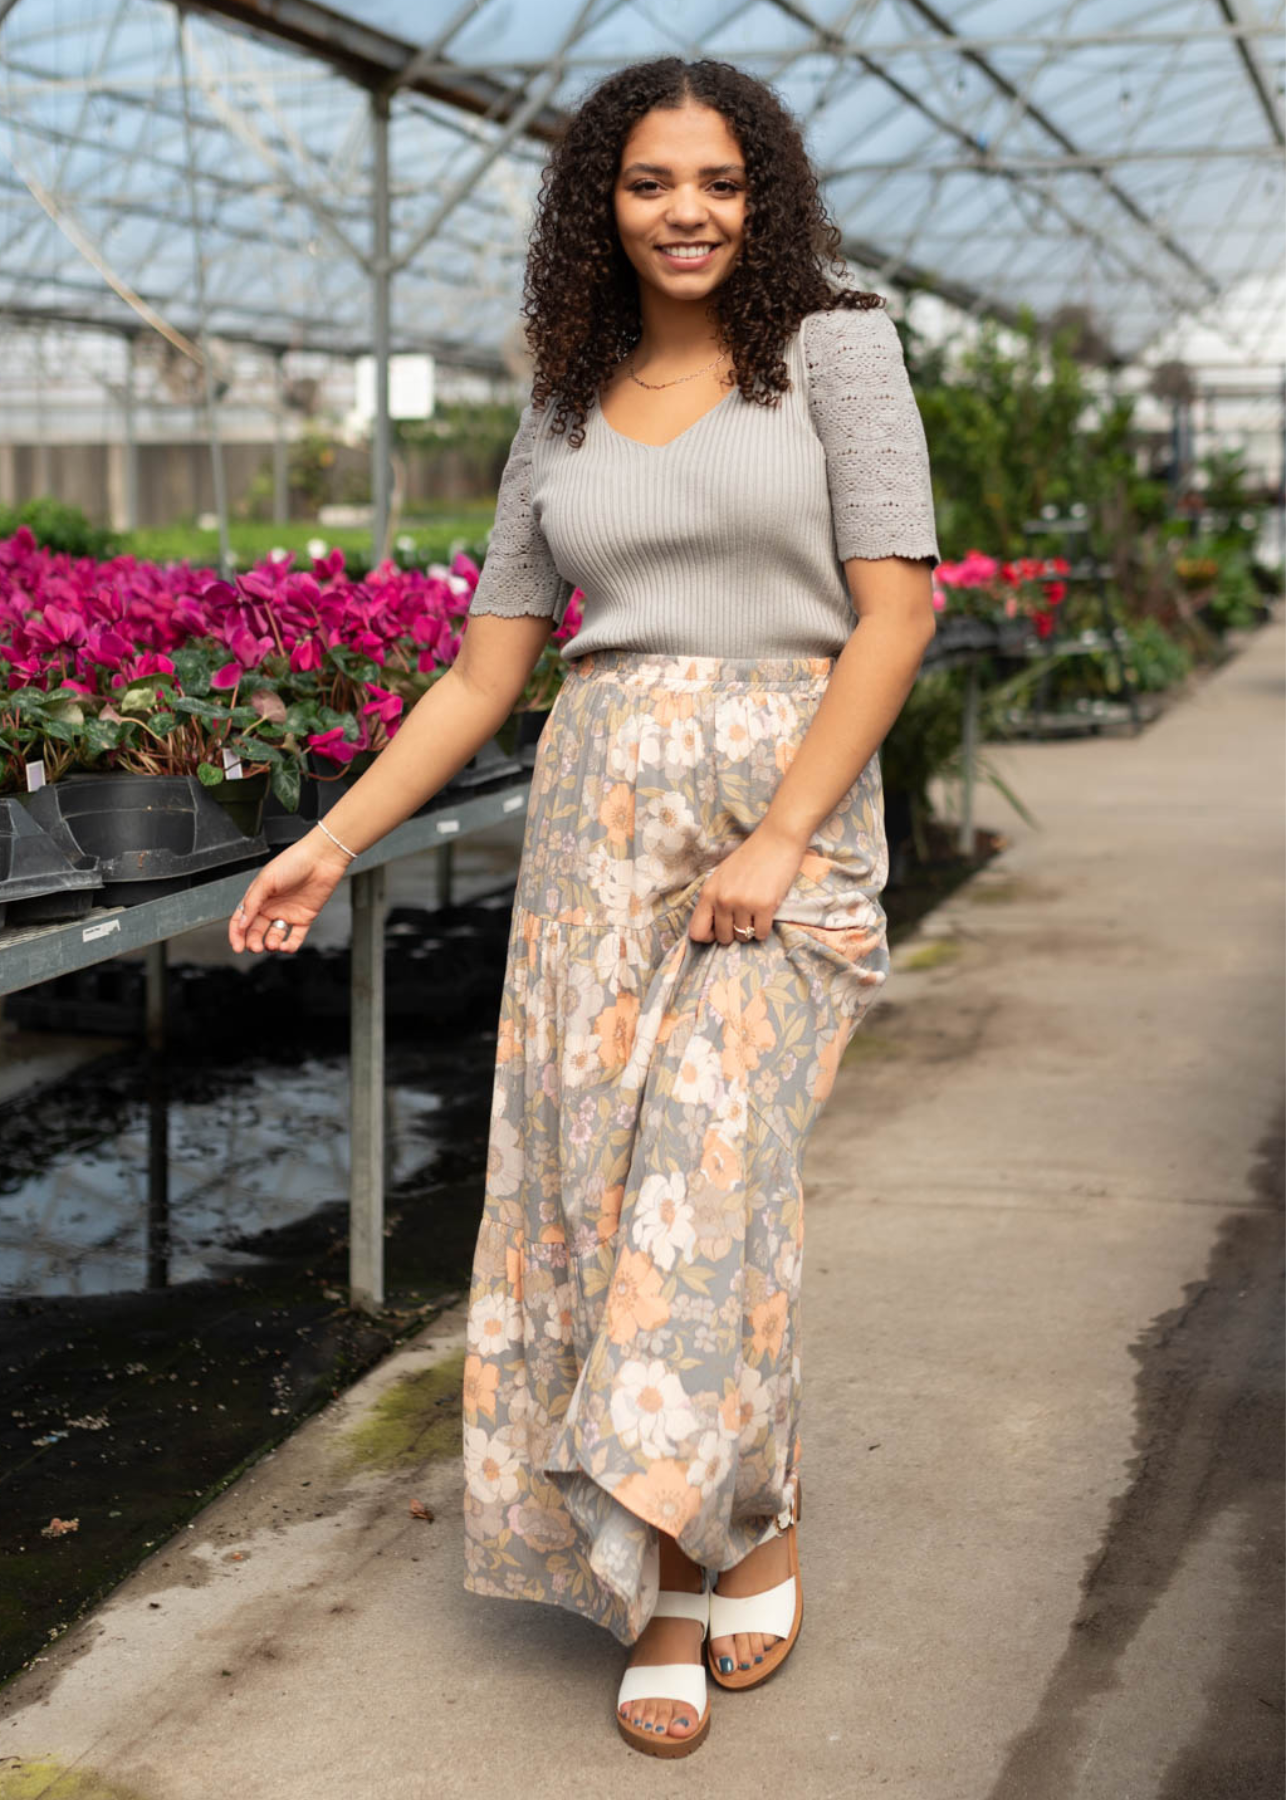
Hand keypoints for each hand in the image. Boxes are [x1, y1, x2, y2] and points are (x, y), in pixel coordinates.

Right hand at [228, 830, 352, 954]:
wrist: (322, 859)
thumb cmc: (293, 862)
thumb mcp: (266, 880)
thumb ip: (252, 903)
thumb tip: (241, 923)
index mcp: (258, 896)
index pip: (241, 919)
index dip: (236, 933)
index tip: (237, 946)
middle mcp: (271, 906)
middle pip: (256, 930)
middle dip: (253, 941)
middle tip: (254, 947)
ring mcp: (287, 913)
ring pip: (274, 936)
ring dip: (271, 944)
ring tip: (271, 944)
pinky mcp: (304, 918)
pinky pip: (295, 937)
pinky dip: (290, 945)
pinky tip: (285, 946)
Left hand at [688, 821, 807, 944]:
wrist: (777, 840)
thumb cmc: (750, 857)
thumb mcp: (722, 877)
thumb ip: (714, 899)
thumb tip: (712, 928)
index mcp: (708, 892)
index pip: (697, 932)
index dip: (709, 936)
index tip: (720, 929)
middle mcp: (723, 900)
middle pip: (723, 937)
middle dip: (733, 933)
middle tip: (743, 919)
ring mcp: (743, 903)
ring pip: (743, 937)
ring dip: (750, 930)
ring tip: (755, 913)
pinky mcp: (765, 906)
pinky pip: (761, 934)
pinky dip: (763, 930)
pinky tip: (766, 915)